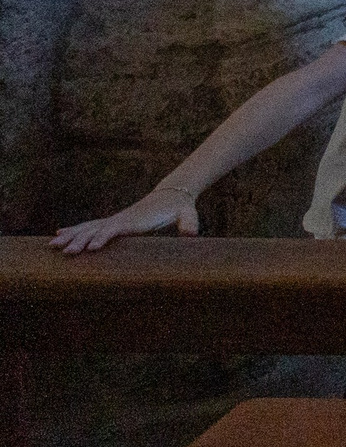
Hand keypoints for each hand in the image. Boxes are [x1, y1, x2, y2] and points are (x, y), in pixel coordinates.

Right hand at [53, 186, 200, 254]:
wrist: (173, 194)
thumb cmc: (180, 207)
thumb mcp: (188, 214)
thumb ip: (190, 224)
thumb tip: (192, 235)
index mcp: (136, 219)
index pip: (116, 228)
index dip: (104, 237)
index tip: (91, 248)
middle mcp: (122, 218)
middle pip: (97, 229)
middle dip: (81, 241)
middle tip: (66, 253)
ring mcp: (115, 220)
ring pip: (88, 228)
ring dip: (71, 237)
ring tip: (52, 245)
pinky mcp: (113, 222)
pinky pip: (89, 226)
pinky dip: (73, 230)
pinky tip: (58, 234)